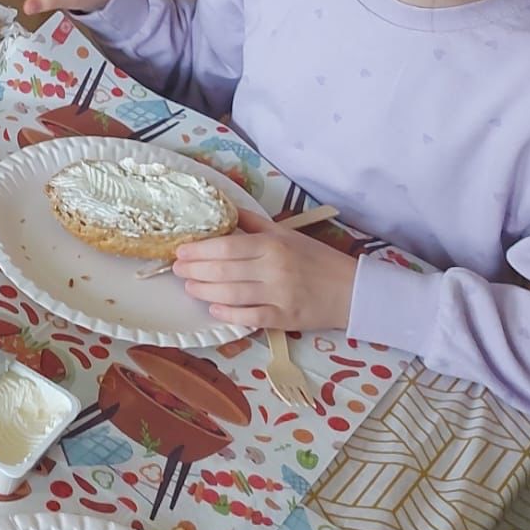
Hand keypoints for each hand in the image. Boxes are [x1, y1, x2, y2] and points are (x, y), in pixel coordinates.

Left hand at [172, 207, 359, 331]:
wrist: (352, 290)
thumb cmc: (316, 259)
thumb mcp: (286, 233)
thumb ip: (254, 224)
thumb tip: (225, 211)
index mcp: (272, 245)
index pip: (226, 246)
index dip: (199, 250)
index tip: (181, 250)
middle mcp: (273, 269)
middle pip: (223, 270)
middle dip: (194, 270)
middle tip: (177, 269)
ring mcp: (278, 295)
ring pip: (231, 294)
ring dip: (204, 291)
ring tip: (189, 286)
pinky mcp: (284, 318)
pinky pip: (249, 317)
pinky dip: (228, 314)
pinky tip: (213, 309)